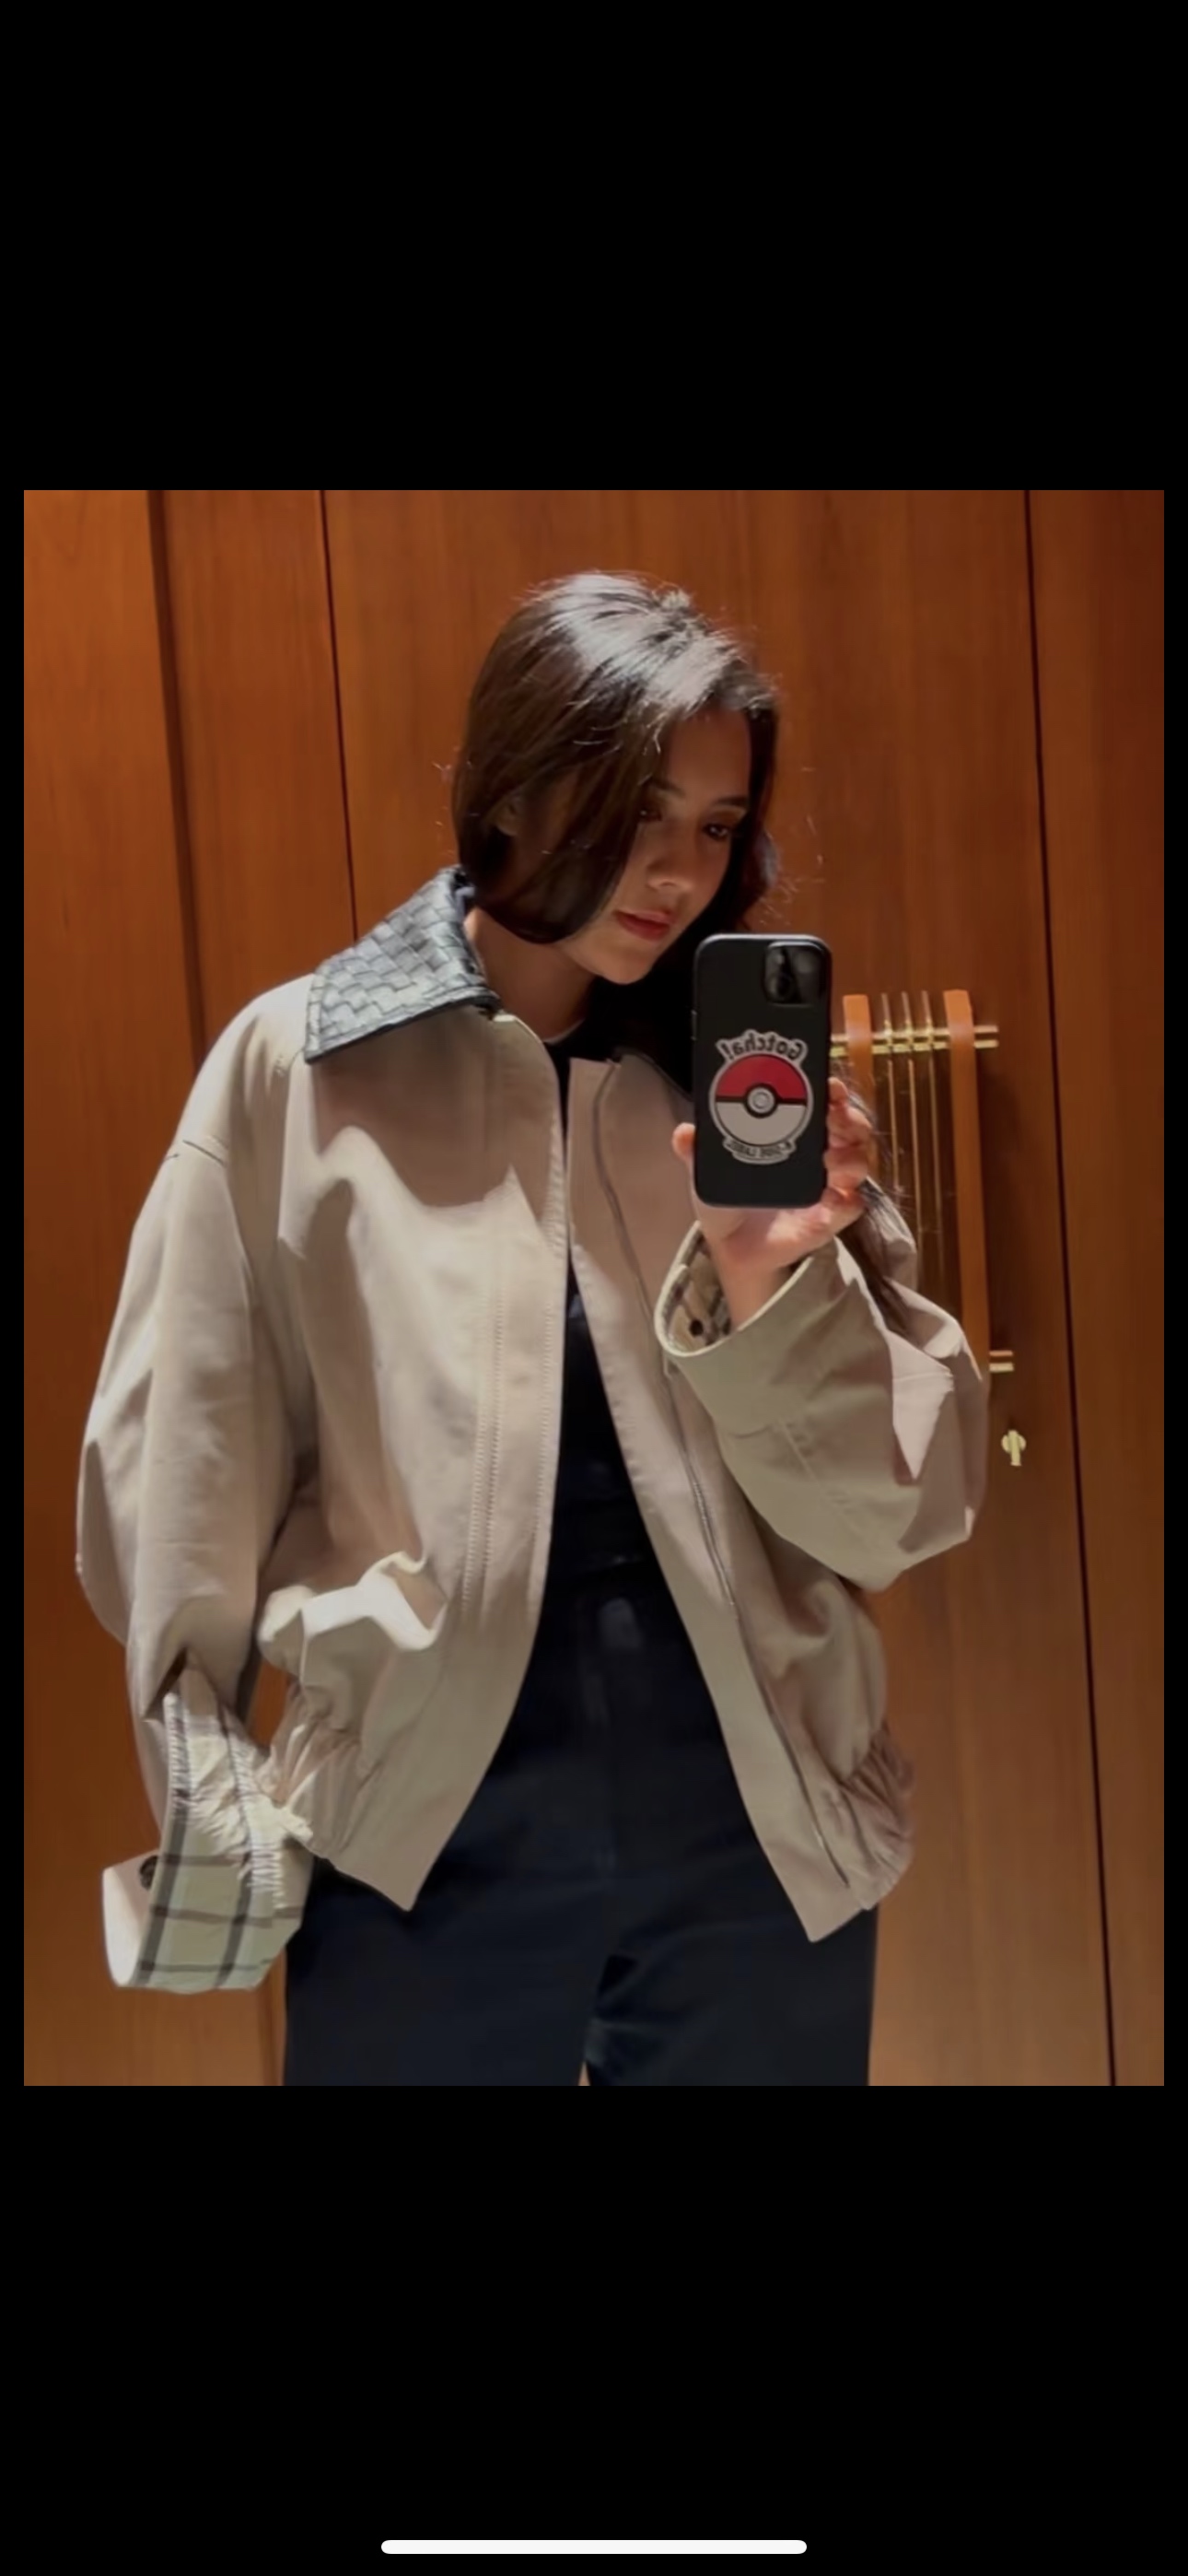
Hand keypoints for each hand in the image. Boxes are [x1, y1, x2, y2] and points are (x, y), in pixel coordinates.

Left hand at [672, 1078, 873, 1327]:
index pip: (823, 1100)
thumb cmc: (726, 1194)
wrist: (730, 1244)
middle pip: (851, 1126)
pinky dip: (847, 1199)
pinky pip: (851, 1205)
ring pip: (858, 1162)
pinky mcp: (829, 1217)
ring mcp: (828, 1185)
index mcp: (794, 1130)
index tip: (827, 1084)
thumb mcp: (707, 1168)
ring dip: (851, 1157)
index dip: (831, 1089)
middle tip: (833, 1118)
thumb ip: (696, 1150)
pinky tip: (831, 1197)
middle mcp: (818, 1152)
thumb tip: (684, 1134)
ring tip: (830, 1159)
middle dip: (849, 1117)